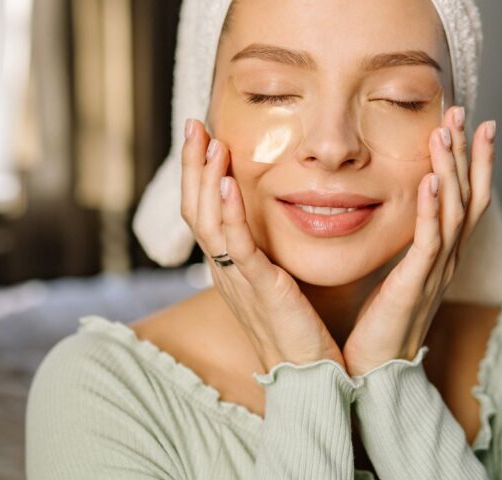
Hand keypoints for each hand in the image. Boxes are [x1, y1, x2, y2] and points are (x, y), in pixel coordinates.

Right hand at [181, 119, 344, 371]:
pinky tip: (227, 183)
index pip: (203, 211)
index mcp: (229, 267)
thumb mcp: (279, 282)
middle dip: (193, 165)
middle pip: (195, 209)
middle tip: (194, 124)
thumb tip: (276, 222)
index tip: (204, 136)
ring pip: (208, 221)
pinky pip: (236, 245)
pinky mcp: (260, 288)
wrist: (309, 376)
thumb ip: (271, 253)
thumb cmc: (300, 330)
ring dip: (206, 178)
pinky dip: (228, 212)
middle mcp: (224, 271)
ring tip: (209, 142)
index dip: (199, 173)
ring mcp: (237, 280)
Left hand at [342, 106, 494, 375]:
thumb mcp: (398, 277)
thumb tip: (401, 217)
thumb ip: (405, 247)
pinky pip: (429, 242)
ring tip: (445, 134)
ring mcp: (436, 273)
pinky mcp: (415, 285)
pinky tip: (430, 181)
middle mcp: (447, 261)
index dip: (475, 162)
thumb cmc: (380, 327)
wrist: (377, 375)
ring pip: (455, 212)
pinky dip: (433, 210)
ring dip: (451, 170)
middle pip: (470, 198)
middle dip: (469, 154)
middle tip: (466, 113)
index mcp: (443, 257)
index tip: (473, 125)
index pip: (467, 200)